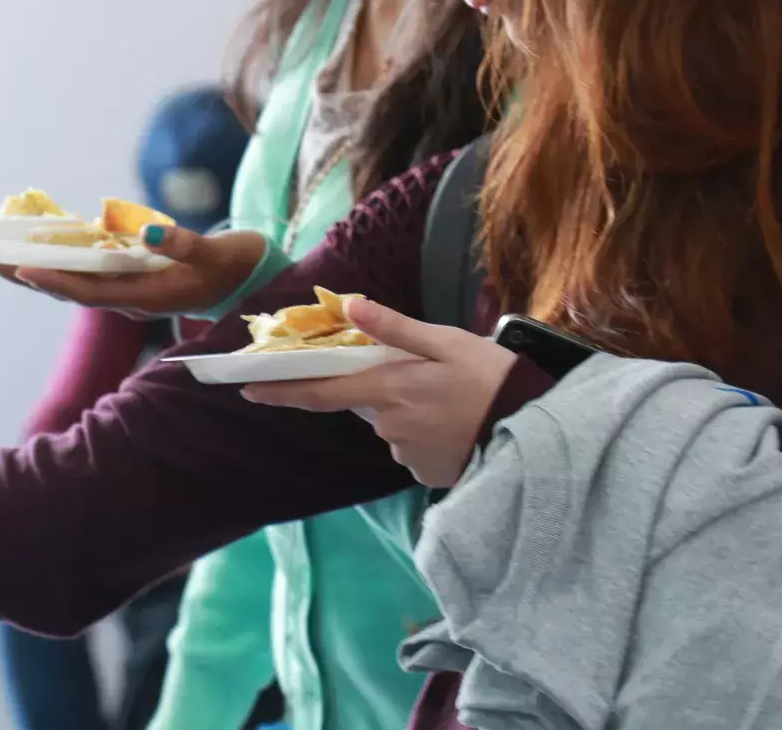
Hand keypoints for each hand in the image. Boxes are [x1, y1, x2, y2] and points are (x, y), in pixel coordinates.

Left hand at [5, 227, 268, 319]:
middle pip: (70, 289)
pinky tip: (43, 241)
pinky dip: (64, 256)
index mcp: (148, 297)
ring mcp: (130, 288)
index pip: (92, 293)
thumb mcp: (217, 254)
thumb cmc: (236, 265)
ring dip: (38, 267)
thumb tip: (150, 232)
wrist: (254, 279)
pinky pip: (89, 269)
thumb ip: (186, 245)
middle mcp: (131, 297)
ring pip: (75, 280)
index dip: (56, 282)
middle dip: (28, 275)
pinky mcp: (133, 276)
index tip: (22, 269)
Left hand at [241, 298, 517, 487]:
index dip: (280, 390)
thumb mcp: (445, 342)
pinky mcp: (426, 474)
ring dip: (409, 410)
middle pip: (367, 404)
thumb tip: (350, 307)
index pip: (320, 392)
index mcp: (388, 389)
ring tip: (452, 399)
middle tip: (428, 377)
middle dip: (383, 388)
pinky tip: (458, 422)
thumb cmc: (491, 377)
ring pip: (393, 425)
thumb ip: (394, 329)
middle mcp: (389, 427)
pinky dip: (428, 432)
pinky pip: (414, 446)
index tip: (246, 389)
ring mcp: (407, 454)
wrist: (535, 429)